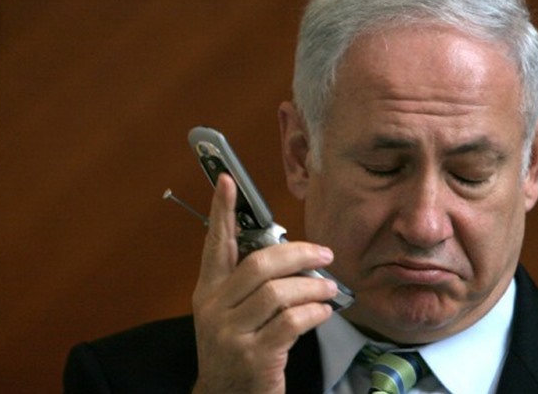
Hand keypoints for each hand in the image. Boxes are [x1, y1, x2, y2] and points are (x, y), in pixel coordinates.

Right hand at [191, 174, 336, 393]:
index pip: (215, 244)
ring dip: (313, 287)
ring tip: (329, 290)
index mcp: (208, 292)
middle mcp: (216, 309)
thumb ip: (250, 285)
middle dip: (298, 254)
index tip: (228, 181)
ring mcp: (232, 333)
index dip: (221, 211)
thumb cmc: (235, 349)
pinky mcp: (256, 355)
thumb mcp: (231, 314)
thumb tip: (290, 255)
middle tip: (324, 254)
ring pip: (279, 292)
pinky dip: (314, 313)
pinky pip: (292, 322)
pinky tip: (322, 313)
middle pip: (259, 264)